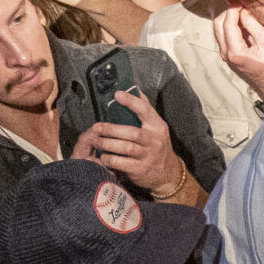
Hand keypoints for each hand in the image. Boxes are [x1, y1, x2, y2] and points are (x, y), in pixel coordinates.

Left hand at [70, 91, 188, 200]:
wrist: (168, 173)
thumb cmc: (157, 146)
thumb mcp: (157, 127)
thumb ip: (145, 109)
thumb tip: (136, 89)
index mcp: (157, 127)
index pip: (145, 111)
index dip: (131, 102)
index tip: (117, 94)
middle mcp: (154, 141)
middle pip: (131, 132)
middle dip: (111, 129)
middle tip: (96, 127)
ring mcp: (148, 156)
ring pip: (125, 148)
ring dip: (107, 144)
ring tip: (95, 141)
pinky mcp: (140, 169)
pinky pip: (121, 163)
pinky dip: (109, 159)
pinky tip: (103, 156)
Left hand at [213, 8, 263, 106]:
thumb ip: (253, 25)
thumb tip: (243, 11)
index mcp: (235, 52)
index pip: (228, 23)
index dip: (233, 9)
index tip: (240, 1)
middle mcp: (227, 55)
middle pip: (218, 25)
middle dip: (228, 13)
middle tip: (241, 6)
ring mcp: (227, 57)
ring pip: (220, 31)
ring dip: (229, 20)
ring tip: (244, 15)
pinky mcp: (230, 58)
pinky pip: (225, 38)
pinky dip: (231, 28)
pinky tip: (244, 26)